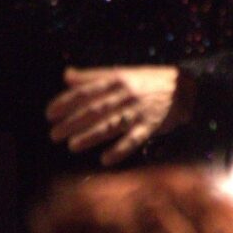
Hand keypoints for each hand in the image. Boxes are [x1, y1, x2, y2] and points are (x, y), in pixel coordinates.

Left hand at [46, 66, 192, 166]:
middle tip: (54, 134)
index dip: (65, 102)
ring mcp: (138, 111)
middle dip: (72, 122)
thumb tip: (66, 76)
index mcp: (116, 79)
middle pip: (94, 110)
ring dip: (90, 136)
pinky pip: (133, 140)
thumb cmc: (147, 80)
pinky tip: (105, 160)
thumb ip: (92, 76)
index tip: (49, 113)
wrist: (183, 86)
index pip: (85, 91)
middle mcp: (125, 95)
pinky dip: (119, 150)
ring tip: (72, 145)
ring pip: (110, 125)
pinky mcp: (150, 127)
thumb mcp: (121, 72)